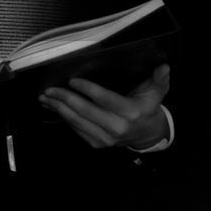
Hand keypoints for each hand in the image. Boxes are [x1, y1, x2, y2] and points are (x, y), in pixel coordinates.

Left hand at [38, 64, 170, 150]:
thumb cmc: (148, 108)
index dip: (87, 89)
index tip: (72, 81)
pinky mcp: (98, 144)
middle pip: (85, 111)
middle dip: (65, 99)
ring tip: (46, 98)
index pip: (104, 99)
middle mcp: (117, 127)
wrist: (147, 135)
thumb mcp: (156, 92)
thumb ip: (159, 79)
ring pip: (77, 122)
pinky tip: (55, 108)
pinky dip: (64, 118)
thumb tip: (164, 66)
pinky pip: (77, 130)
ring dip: (59, 109)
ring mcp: (106, 138)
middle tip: (50, 89)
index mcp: (130, 112)